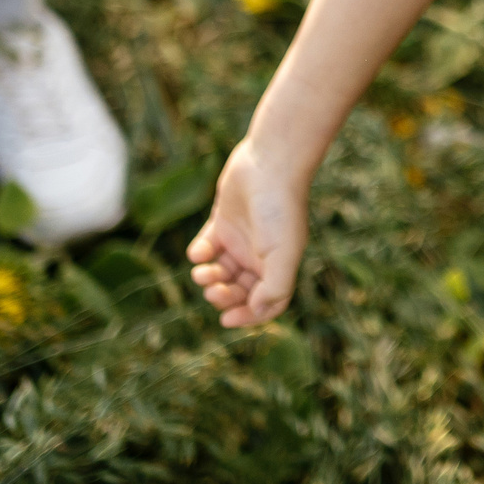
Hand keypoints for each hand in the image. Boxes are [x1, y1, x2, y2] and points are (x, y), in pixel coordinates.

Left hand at [186, 140, 313, 327]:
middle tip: (212, 291)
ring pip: (221, 272)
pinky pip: (207, 247)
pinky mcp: (223, 222)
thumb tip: (258, 310)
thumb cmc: (280, 209)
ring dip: (209, 278)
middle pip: (239, 291)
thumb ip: (275, 286)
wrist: (269, 164)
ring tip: (202, 272)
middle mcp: (259, 257)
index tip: (226, 320)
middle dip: (223, 297)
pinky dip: (200, 254)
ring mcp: (240, 240)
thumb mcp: (284, 253)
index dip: (247, 316)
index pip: (265, 304)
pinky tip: (200, 250)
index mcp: (278, 267)